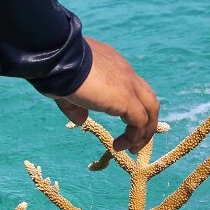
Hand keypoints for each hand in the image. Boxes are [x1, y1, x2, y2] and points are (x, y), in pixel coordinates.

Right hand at [53, 37, 159, 152]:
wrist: (59, 60)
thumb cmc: (58, 70)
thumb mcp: (67, 90)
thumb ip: (76, 106)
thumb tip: (81, 120)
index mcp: (114, 66)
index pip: (132, 86)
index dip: (132, 105)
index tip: (124, 122)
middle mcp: (126, 73)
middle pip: (148, 98)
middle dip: (147, 120)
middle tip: (136, 138)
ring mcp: (129, 85)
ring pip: (150, 109)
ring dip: (144, 132)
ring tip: (132, 149)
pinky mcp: (126, 98)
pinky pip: (139, 122)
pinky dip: (134, 136)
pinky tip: (119, 146)